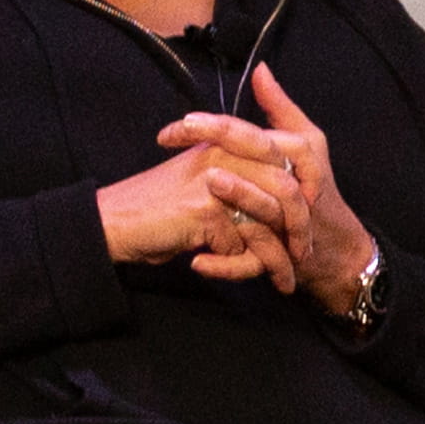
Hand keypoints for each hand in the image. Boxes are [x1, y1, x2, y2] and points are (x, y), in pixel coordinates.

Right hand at [97, 141, 303, 288]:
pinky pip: (243, 247)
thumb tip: (285, 202)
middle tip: (302, 255)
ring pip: (270, 222)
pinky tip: (246, 280)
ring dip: (279, 258)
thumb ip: (241, 182)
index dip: (307, 184)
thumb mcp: (203, 186)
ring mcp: (216, 181)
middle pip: (287, 189)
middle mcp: (225, 155)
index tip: (310, 213)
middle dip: (301, 227)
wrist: (114, 223)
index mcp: (227, 143)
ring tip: (284, 280)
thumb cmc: (158, 211)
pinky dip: (243, 269)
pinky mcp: (206, 210)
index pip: (287, 153)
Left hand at [152, 65, 380, 315]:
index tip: (176, 125)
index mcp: (295, 152)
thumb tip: (259, 70)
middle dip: (222, 140)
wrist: (333, 250)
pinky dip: (226, 265)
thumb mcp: (304, 144)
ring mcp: (292, 219)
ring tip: (207, 181)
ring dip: (240, 193)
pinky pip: (256, 260)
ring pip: (267, 203)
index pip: (252, 129)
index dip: (213, 122)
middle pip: (260, 153)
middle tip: (183, 131)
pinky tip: (197, 262)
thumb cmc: (314, 190)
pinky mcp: (286, 254)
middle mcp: (295, 180)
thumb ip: (278, 107)